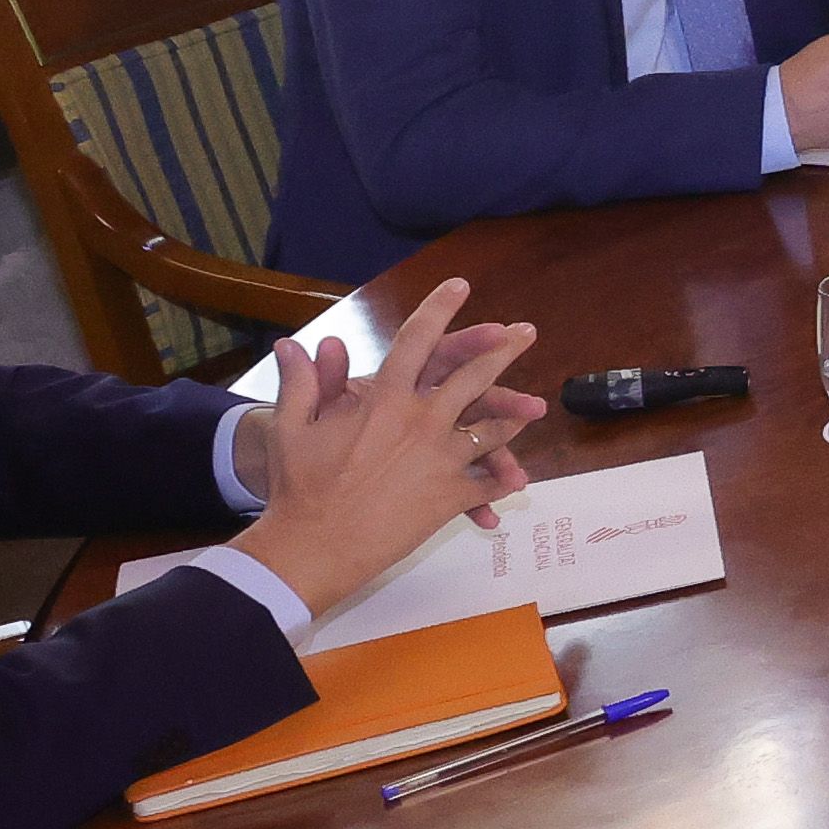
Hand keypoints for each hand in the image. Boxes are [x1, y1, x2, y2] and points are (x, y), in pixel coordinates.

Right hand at [231, 281, 545, 620]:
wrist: (317, 543)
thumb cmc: (300, 484)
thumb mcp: (293, 427)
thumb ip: (302, 382)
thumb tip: (292, 344)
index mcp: (386, 398)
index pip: (417, 341)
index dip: (438, 309)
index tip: (459, 286)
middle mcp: (422, 422)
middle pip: (474, 378)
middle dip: (503, 351)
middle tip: (526, 333)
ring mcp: (442, 459)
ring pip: (491, 430)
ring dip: (514, 416)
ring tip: (536, 407)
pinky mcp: (450, 497)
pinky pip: (487, 484)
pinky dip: (501, 482)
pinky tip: (515, 480)